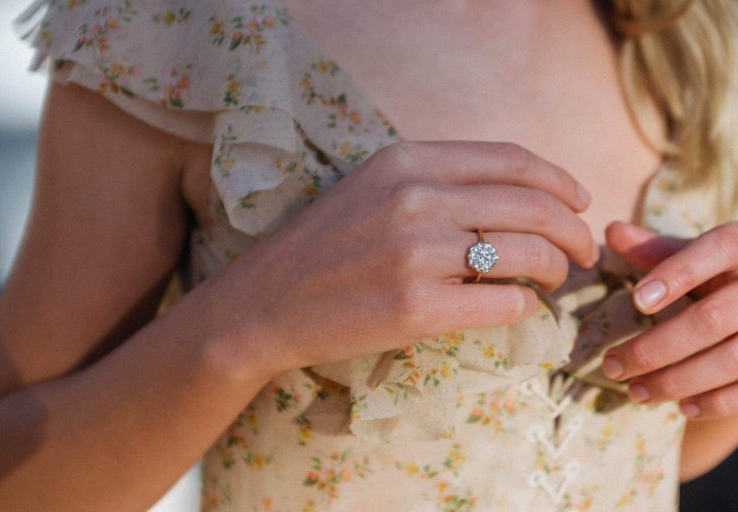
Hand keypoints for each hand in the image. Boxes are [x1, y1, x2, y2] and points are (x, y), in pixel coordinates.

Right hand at [220, 141, 597, 374]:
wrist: (264, 303)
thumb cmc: (321, 248)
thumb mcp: (372, 188)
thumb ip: (437, 180)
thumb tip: (518, 196)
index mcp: (406, 160)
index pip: (512, 160)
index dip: (560, 181)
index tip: (580, 202)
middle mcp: (415, 198)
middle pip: (533, 206)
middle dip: (575, 231)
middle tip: (584, 252)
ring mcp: (416, 254)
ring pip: (529, 253)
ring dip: (557, 269)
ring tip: (556, 280)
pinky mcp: (416, 308)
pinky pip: (506, 301)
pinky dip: (528, 305)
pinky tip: (521, 307)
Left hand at [603, 221, 737, 419]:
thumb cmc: (727, 274)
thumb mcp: (700, 257)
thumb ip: (657, 250)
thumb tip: (611, 231)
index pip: (714, 250)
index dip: (676, 274)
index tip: (637, 301)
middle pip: (710, 319)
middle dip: (654, 348)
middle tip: (611, 366)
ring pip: (730, 359)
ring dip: (676, 381)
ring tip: (635, 391)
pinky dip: (716, 402)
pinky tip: (683, 407)